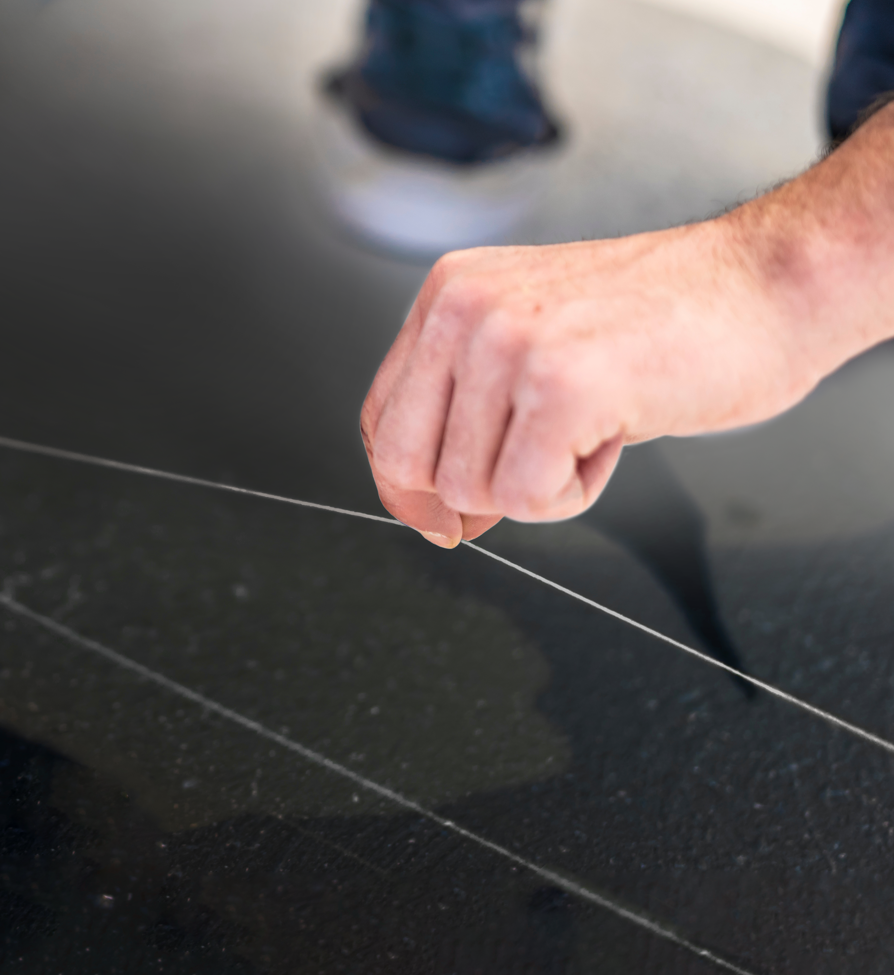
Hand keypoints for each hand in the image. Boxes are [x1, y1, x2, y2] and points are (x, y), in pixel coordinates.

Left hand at [360, 215, 817, 546]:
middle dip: (469, 494)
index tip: (438, 515)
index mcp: (451, 294)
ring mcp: (510, 342)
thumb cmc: (664, 320)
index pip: (382, 418)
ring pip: (468, 488)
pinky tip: (612, 437)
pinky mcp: (561, 385)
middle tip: (535, 471)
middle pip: (408, 463)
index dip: (405, 486)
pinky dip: (573, 493)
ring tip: (594, 426)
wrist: (767, 285)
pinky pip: (526, 498)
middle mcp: (467, 309)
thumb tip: (435, 506)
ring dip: (538, 484)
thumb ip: (471, 409)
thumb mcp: (535, 342)